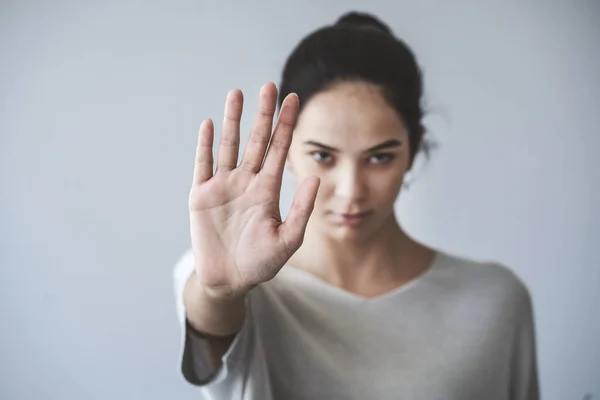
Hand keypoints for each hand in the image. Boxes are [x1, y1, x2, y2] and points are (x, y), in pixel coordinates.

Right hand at [188, 82, 319, 297]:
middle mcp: (246, 181)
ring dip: (233, 120)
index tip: (293, 99)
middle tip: (269, 86)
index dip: (286, 125)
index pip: (279, 149)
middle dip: (262, 114)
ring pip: (229, 146)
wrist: (228, 280)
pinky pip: (203, 165)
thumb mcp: (288, 240)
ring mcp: (223, 186)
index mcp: (267, 189)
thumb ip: (301, 210)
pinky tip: (210, 124)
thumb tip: (315, 179)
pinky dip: (206, 145)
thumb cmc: (260, 263)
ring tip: (237, 93)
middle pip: (255, 140)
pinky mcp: (201, 196)